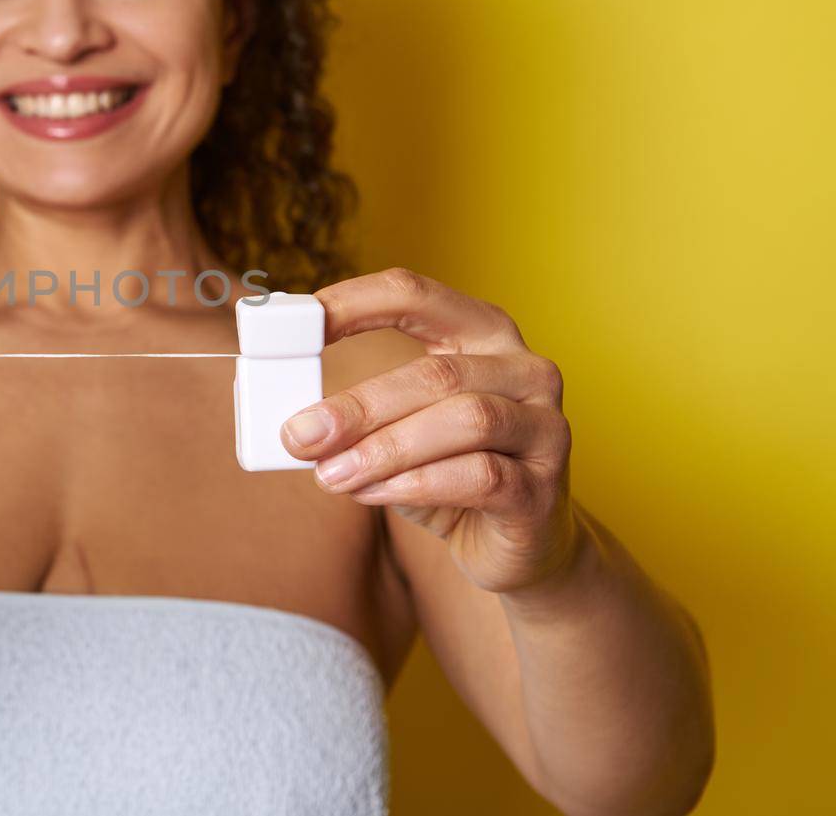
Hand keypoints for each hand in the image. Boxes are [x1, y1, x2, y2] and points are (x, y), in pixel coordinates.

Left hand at [280, 267, 578, 594]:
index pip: (414, 295)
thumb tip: (296, 422)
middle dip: (359, 405)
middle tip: (301, 434)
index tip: (298, 326)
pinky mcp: (542, 488)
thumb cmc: (447, 473)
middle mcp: (525, 370)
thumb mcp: (398, 431)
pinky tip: (373, 493)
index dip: (354, 303)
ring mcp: (544, 427)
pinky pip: (479, 476)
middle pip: (436, 373)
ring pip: (464, 421)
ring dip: (385, 449)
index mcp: (482, 333)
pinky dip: (415, 484)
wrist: (511, 546)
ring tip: (332, 474)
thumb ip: (358, 414)